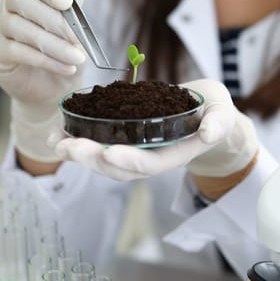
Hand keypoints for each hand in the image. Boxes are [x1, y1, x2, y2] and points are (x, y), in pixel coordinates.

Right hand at [0, 0, 85, 162]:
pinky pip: (18, 52)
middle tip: (78, 38)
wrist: (53, 90)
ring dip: (54, 45)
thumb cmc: (64, 53)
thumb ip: (74, 10)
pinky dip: (45, 60)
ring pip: (22, 29)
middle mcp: (8, 4)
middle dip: (55, 21)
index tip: (66, 2)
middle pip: (22, 1)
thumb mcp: (76, 32)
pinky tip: (66, 68)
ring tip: (77, 58)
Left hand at [54, 79, 259, 186]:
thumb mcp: (222, 113)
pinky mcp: (124, 140)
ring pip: (104, 161)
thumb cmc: (214, 113)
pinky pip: (99, 146)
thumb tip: (209, 133)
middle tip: (69, 147)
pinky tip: (58, 134)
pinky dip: (77, 143)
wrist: (205, 116)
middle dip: (92, 159)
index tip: (109, 153)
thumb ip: (219, 123)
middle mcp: (152, 157)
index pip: (151, 163)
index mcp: (175, 153)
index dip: (130, 160)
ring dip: (79, 154)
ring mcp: (136, 151)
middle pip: (120, 167)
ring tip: (57, 142)